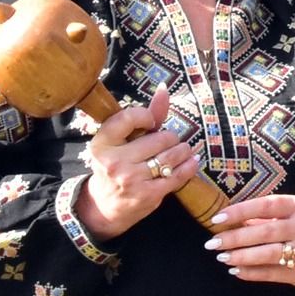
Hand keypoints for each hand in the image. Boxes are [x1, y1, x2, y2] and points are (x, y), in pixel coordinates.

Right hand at [72, 87, 198, 239]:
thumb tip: (164, 88)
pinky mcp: (147, 195)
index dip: (147, 116)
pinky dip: (189, 166)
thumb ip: (144, 116)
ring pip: (170, 156)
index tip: (152, 122)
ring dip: (182, 150)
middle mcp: (114, 162)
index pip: (129, 118)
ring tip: (184, 149)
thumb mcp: (121, 141)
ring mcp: (131, 180)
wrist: (104, 207)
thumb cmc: (115, 165)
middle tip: (170, 141)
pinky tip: (192, 161)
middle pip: (159, 138)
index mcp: (102, 144)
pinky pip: (176, 176)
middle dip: (170, 138)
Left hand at [205, 190, 294, 289]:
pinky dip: (250, 273)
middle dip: (235, 238)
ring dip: (241, 256)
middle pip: (264, 232)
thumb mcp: (287, 214)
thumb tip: (229, 219)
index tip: (217, 218)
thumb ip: (262, 217)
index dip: (240, 211)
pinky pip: (270, 273)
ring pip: (266, 254)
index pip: (265, 206)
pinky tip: (235, 270)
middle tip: (212, 243)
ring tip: (221, 257)